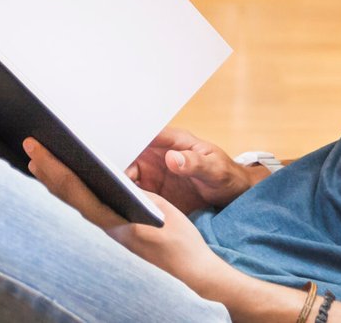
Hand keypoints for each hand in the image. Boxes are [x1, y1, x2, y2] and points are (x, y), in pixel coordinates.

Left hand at [24, 138, 238, 298]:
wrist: (190, 270)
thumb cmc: (179, 241)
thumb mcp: (161, 210)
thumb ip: (137, 194)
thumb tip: (116, 176)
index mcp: (113, 220)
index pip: (75, 190)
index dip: (54, 168)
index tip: (39, 149)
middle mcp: (105, 225)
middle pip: (68, 194)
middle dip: (47, 169)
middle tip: (30, 144)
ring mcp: (108, 227)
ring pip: (74, 200)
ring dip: (55, 179)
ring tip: (39, 159)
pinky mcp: (115, 227)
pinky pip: (86, 203)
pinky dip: (72, 188)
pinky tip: (67, 179)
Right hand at [124, 126, 265, 212]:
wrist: (232, 196)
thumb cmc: (226, 176)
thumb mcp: (215, 169)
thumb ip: (194, 163)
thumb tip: (171, 158)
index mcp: (174, 141)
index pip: (146, 135)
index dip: (129, 141)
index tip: (116, 153)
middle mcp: (159, 154)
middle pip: (130, 155)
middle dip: (117, 164)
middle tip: (108, 179)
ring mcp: (155, 172)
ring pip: (128, 174)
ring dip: (119, 183)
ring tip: (110, 194)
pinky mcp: (154, 190)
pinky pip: (135, 192)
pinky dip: (127, 197)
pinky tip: (121, 205)